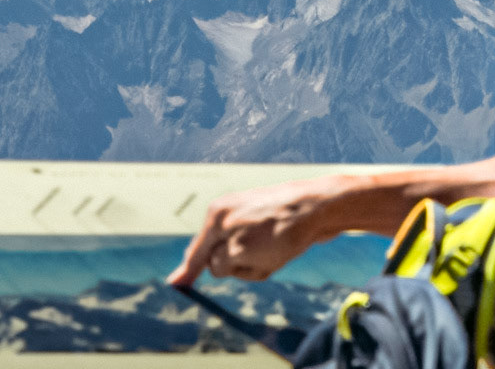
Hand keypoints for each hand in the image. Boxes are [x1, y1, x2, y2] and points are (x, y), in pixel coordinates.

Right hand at [167, 177, 339, 286]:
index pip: (196, 254)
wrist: (321, 208)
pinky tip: (286, 250)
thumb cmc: (280, 230)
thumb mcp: (241, 253)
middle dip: (238, 269)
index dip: (186, 274)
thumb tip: (214, 267)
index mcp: (216, 217)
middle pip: (221, 257)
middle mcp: (228, 212)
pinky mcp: (267, 220)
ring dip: (256, 265)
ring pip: (244, 257)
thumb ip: (219, 264)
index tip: (173, 286)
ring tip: (276, 254)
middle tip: (260, 261)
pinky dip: (270, 258)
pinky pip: (261, 250)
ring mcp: (248, 214)